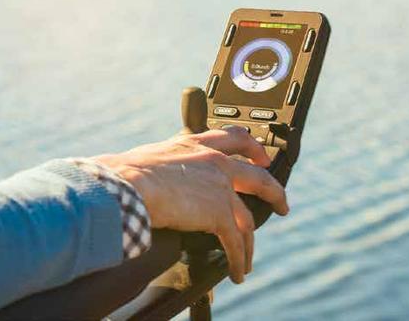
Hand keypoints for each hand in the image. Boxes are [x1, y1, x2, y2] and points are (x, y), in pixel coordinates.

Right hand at [92, 127, 288, 283]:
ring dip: (251, 242)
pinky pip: (235, 243)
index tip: (261, 158)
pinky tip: (237, 271)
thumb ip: (166, 163)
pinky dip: (238, 260)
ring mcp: (221, 188)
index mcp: (196, 144)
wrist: (130, 184)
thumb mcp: (152, 155)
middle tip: (281, 203)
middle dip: (274, 192)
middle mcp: (214, 162)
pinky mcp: (219, 214)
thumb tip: (154, 176)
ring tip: (249, 258)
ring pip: (248, 219)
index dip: (253, 148)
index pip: (234, 138)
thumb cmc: (127, 171)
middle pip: (258, 177)